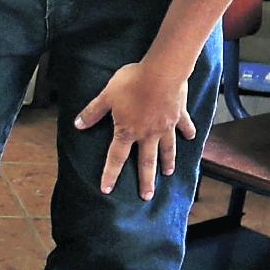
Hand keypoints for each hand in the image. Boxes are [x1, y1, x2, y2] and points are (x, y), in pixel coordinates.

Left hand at [72, 60, 196, 199]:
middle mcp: (148, 134)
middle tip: (147, 197)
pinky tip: (191, 138)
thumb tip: (77, 124)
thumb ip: (93, 111)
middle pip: (146, 162)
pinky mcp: (179, 115)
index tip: (107, 190)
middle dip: (146, 181)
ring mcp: (165, 126)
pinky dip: (188, 132)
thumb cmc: (132, 82)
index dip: (110, 174)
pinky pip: (184, 126)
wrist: (161, 72)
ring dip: (167, 162)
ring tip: (168, 174)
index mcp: (128, 131)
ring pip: (167, 149)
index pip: (116, 157)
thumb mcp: (107, 96)